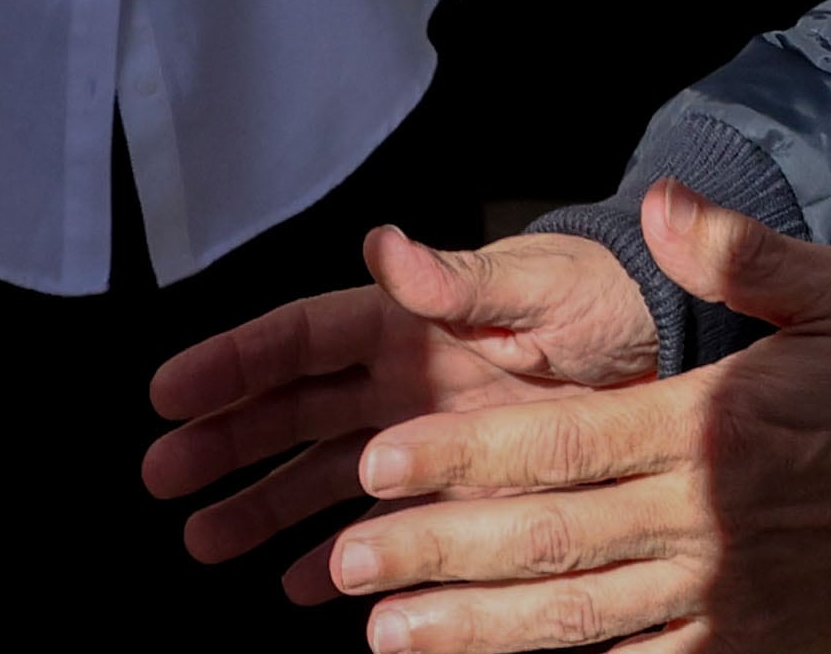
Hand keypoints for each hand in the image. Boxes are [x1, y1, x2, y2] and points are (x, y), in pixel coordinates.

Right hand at [149, 228, 660, 567]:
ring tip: (204, 542)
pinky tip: (296, 585)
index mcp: (405, 318)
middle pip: (290, 410)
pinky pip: (379, 523)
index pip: (298, 338)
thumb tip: (383, 245)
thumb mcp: (538, 284)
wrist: (668, 338)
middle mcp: (399, 375)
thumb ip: (460, 279)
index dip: (231, 363)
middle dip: (223, 442)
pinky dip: (336, 554)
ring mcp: (421, 432)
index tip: (167, 392)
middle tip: (162, 477)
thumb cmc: (604, 296)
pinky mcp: (453, 481)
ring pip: (319, 471)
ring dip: (261, 505)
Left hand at [304, 183, 830, 653]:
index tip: (378, 463)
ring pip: (569, 620)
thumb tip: (656, 202)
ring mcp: (716, 600)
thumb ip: (737, 254)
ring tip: (386, 632)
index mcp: (705, 429)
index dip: (459, 459)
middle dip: (432, 550)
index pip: (554, 446)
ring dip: (471, 629)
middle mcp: (697, 523)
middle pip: (540, 542)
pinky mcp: (740, 653)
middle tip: (347, 558)